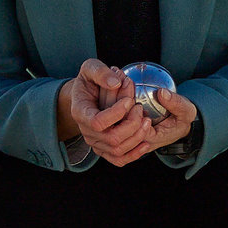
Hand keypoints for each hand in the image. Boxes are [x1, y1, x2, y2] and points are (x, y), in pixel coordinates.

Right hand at [58, 59, 196, 166]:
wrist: (86, 95)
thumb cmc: (89, 80)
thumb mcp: (90, 67)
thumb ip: (101, 71)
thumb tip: (116, 83)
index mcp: (81, 112)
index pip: (98, 122)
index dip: (117, 113)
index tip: (130, 100)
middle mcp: (86, 131)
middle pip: (112, 139)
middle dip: (132, 125)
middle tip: (140, 108)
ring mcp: (96, 142)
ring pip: (118, 150)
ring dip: (137, 137)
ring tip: (146, 120)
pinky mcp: (105, 148)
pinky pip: (119, 160)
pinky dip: (134, 154)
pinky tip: (146, 143)